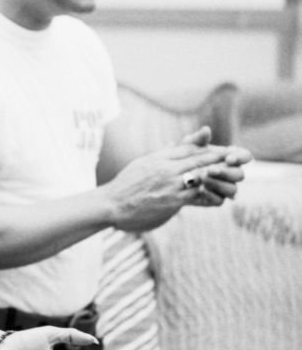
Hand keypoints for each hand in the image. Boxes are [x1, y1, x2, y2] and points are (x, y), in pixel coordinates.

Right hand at [104, 128, 246, 230]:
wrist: (111, 204)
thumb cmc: (125, 185)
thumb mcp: (143, 163)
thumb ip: (162, 155)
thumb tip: (177, 145)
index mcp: (158, 158)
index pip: (188, 148)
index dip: (208, 148)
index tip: (223, 147)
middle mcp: (165, 169)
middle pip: (198, 159)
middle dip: (219, 157)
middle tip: (236, 156)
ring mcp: (169, 185)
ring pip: (201, 176)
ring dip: (219, 175)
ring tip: (233, 174)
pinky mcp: (172, 201)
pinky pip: (197, 196)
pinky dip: (210, 194)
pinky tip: (220, 196)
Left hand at [178, 128, 253, 206]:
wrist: (172, 176)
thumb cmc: (185, 156)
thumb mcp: (188, 146)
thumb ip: (197, 139)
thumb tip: (206, 130)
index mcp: (231, 158)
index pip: (245, 156)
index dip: (241, 157)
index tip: (229, 158)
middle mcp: (232, 174)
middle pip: (239, 175)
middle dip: (225, 172)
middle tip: (210, 169)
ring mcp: (225, 188)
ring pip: (232, 189)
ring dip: (217, 183)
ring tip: (202, 178)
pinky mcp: (216, 200)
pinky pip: (219, 200)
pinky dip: (210, 195)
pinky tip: (200, 189)